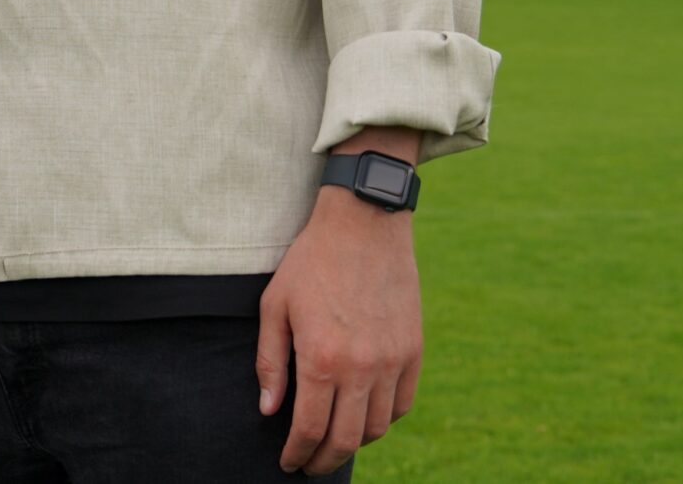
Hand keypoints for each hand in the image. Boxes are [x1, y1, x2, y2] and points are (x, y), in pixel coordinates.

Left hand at [258, 150, 421, 476]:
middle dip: (324, 461)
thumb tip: (269, 411)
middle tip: (310, 465)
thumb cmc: (311, 261)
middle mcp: (361, 367)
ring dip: (355, 443)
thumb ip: (270, 362)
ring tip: (335, 441)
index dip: (297, 454)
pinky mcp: (414, 351)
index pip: (310, 429)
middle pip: (346, 440)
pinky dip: (383, 420)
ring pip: (377, 427)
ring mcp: (393, 361)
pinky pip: (402, 404)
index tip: (288, 463)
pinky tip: (364, 416)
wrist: (364, 223)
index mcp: (321, 358)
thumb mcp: (275, 305)